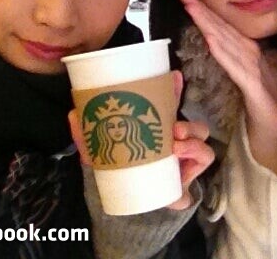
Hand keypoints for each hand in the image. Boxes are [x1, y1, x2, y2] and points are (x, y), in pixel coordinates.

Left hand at [68, 71, 213, 209]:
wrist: (133, 201)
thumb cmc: (121, 169)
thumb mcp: (101, 151)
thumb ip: (86, 136)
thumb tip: (74, 113)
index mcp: (158, 126)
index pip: (170, 103)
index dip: (173, 88)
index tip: (174, 75)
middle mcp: (177, 136)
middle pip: (191, 117)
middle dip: (186, 117)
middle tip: (174, 127)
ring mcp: (188, 153)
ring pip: (201, 135)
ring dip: (192, 138)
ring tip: (176, 144)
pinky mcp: (192, 171)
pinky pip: (203, 158)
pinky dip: (195, 155)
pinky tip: (182, 161)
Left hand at [180, 0, 276, 175]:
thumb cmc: (264, 106)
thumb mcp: (248, 79)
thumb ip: (238, 61)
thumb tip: (221, 43)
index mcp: (250, 54)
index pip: (226, 29)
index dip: (208, 13)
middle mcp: (253, 57)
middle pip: (225, 31)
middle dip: (204, 12)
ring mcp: (254, 71)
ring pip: (228, 44)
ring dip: (210, 26)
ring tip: (193, 9)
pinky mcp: (254, 89)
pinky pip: (235, 68)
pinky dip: (223, 52)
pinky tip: (211, 40)